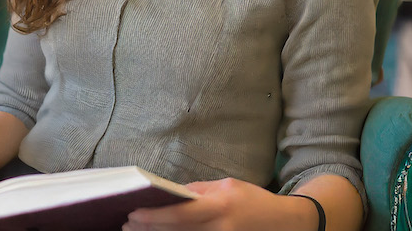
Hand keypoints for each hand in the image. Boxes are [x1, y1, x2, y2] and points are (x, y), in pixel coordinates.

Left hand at [123, 178, 313, 230]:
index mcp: (220, 206)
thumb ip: (198, 191)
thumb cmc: (253, 200)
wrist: (284, 223)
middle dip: (150, 229)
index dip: (155, 216)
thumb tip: (170, 194)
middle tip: (127, 225)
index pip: (180, 214)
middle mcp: (220, 228)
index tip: (134, 214)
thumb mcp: (226, 186)